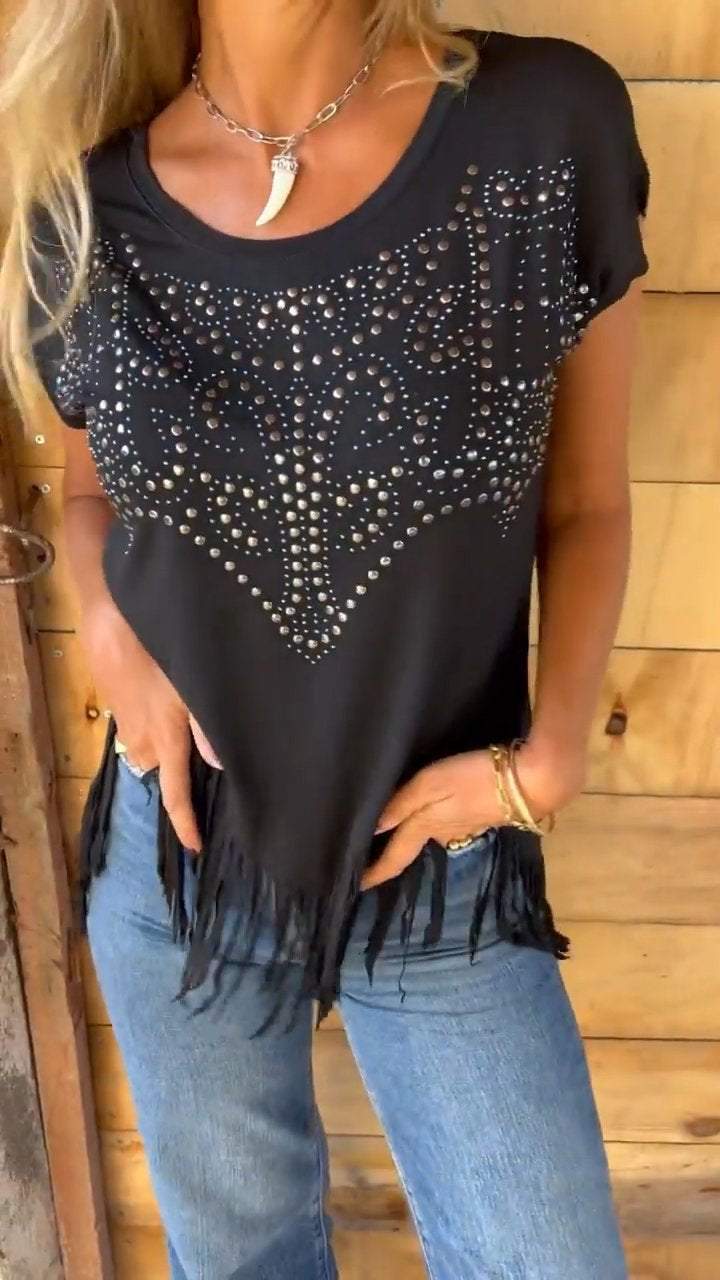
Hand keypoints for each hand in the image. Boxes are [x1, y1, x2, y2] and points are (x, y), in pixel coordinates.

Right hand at [80, 602, 222, 853]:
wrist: (111, 622)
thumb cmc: (157, 653)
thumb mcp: (191, 687)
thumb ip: (206, 728)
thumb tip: (219, 765)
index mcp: (166, 741)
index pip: (176, 795)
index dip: (186, 825)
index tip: (195, 848)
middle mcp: (143, 742)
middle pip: (164, 769)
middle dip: (178, 761)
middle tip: (196, 740)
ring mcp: (126, 726)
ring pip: (151, 747)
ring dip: (164, 738)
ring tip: (178, 709)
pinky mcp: (116, 708)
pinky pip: (139, 727)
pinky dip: (152, 719)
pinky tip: (159, 690)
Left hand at [361, 736, 586, 890]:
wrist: (532, 780)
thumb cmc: (475, 778)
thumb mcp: (430, 784)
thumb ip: (400, 805)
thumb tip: (369, 831)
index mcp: (427, 826)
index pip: (395, 856)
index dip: (375, 872)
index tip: (356, 888)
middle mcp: (445, 833)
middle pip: (413, 846)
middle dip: (394, 852)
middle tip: (373, 855)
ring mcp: (467, 825)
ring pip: (433, 833)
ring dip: (417, 834)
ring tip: (402, 829)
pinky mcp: (484, 814)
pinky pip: (451, 822)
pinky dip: (438, 821)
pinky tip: (440, 810)